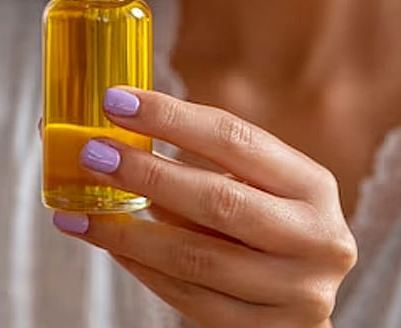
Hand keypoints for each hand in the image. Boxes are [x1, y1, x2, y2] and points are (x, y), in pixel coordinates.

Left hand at [51, 88, 355, 326]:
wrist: (304, 297)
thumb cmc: (269, 223)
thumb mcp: (256, 186)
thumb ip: (201, 163)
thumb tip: (117, 132)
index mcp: (312, 184)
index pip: (234, 138)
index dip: (171, 117)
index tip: (118, 101)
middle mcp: (316, 238)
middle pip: (218, 200)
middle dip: (147, 173)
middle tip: (94, 153)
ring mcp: (297, 293)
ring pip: (196, 258)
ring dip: (129, 231)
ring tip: (84, 210)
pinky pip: (190, 300)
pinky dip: (143, 269)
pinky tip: (112, 245)